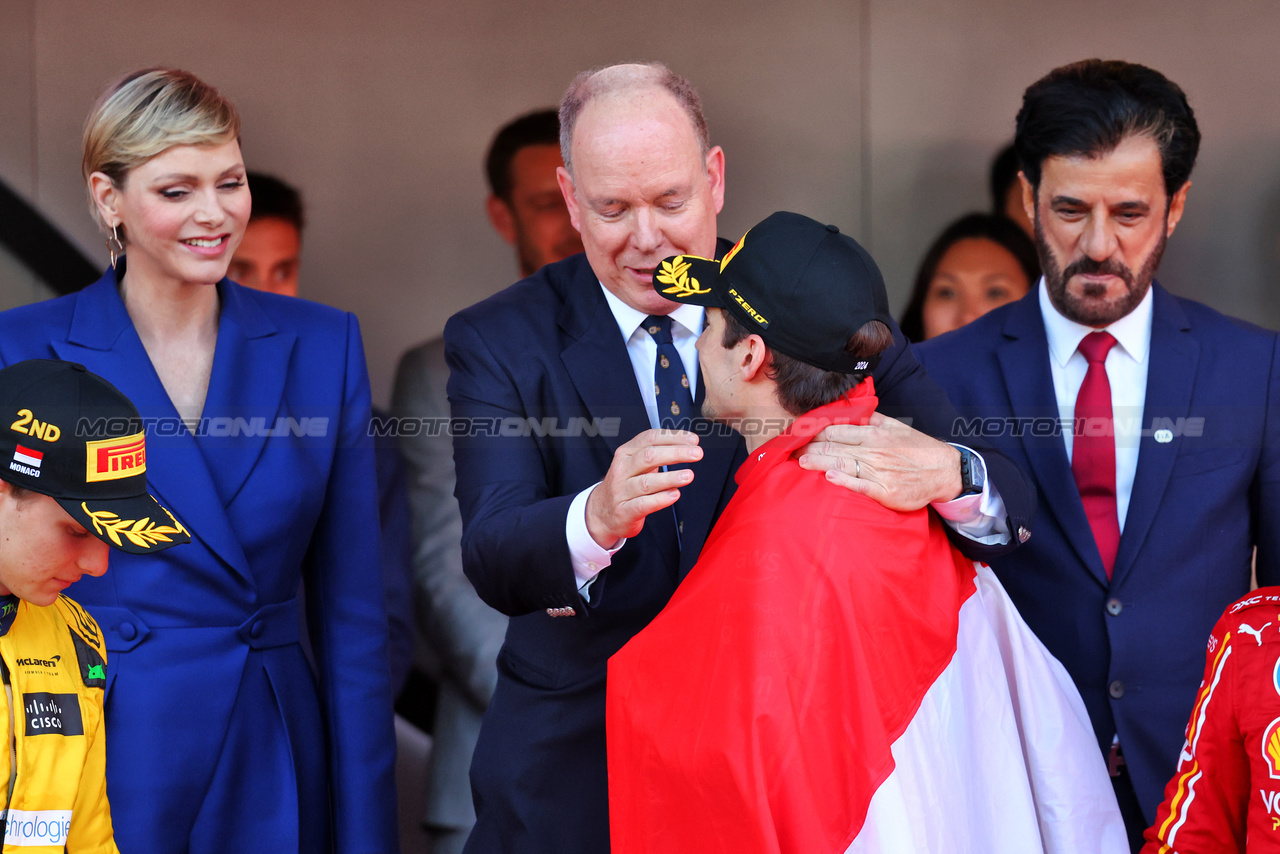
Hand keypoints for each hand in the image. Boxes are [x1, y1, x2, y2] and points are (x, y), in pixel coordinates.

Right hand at [586, 429, 702, 547]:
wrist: (601, 513)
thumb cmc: (625, 485)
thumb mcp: (634, 464)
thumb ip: (656, 453)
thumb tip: (686, 445)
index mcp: (626, 453)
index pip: (650, 438)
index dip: (673, 437)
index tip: (693, 440)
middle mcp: (622, 469)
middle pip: (649, 456)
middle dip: (676, 453)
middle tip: (696, 454)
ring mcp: (622, 491)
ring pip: (647, 482)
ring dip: (670, 477)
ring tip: (688, 475)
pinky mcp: (625, 511)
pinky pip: (644, 504)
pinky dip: (661, 499)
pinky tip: (674, 494)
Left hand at [795, 413, 962, 510]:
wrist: (944, 472)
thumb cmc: (918, 449)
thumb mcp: (896, 426)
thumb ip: (871, 419)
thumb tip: (850, 409)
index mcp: (874, 433)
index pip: (836, 430)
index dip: (814, 432)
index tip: (798, 434)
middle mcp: (874, 450)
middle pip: (834, 446)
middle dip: (809, 447)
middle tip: (790, 450)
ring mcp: (879, 471)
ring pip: (842, 463)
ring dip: (818, 462)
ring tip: (799, 462)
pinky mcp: (885, 491)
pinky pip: (860, 484)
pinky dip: (843, 480)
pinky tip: (828, 476)